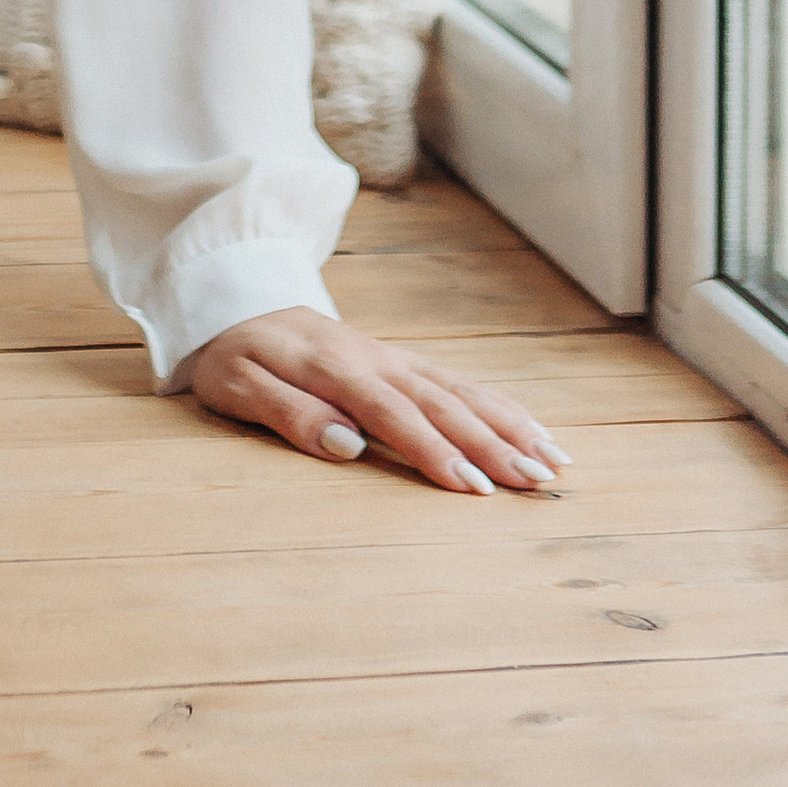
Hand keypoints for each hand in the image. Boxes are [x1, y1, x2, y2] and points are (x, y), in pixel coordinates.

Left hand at [183, 307, 570, 494]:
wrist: (237, 299)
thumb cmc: (234, 353)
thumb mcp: (238, 386)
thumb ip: (289, 414)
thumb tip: (347, 447)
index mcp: (333, 367)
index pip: (392, 414)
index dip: (434, 451)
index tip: (472, 487)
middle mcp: (374, 359)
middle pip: (440, 404)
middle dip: (491, 444)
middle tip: (536, 482)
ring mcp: (392, 358)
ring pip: (459, 391)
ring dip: (507, 426)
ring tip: (553, 461)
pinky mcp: (400, 361)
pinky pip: (456, 382)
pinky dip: (497, 405)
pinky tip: (531, 428)